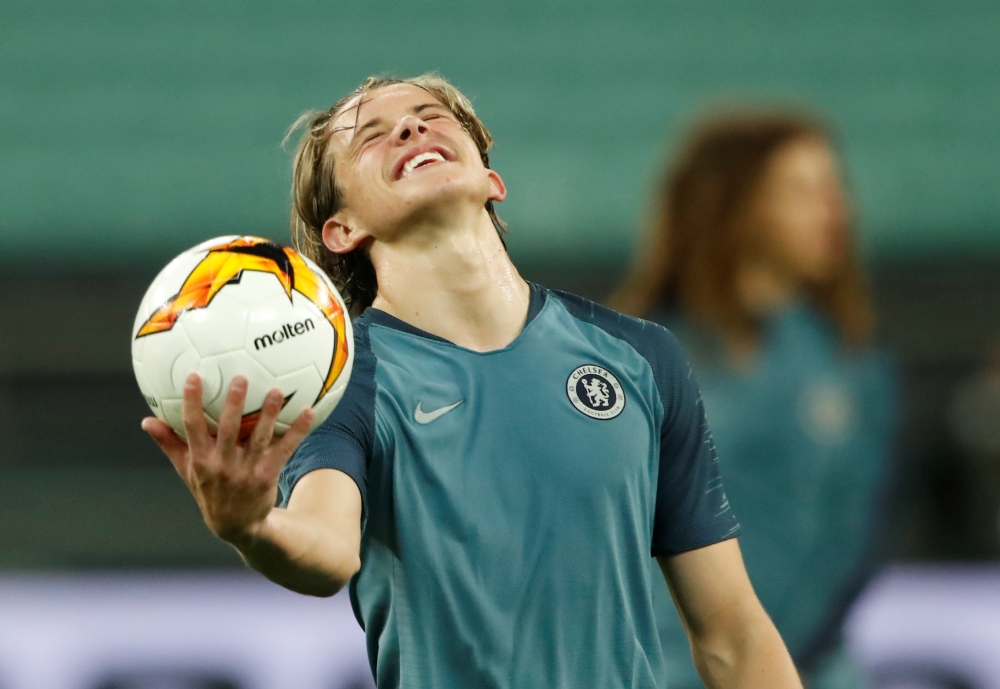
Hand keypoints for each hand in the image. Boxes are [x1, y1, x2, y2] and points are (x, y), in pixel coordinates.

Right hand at [141, 373, 314, 544]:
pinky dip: (298, 431)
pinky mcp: (267, 475)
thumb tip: (146, 420)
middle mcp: (222, 464)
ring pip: (259, 438)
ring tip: (277, 391)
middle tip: (241, 378)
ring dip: (269, 414)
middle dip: (234, 404)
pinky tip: (308, 412)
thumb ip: (169, 443)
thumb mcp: (186, 470)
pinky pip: (285, 449)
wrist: (236, 525)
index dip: (191, 402)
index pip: (192, 427)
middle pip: (228, 430)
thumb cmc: (209, 489)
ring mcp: (246, 471)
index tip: (193, 376)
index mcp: (201, 459)